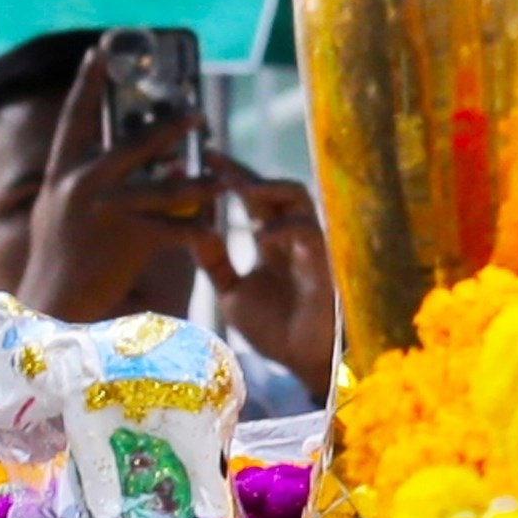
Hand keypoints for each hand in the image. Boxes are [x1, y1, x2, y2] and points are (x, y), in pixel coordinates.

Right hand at [14, 45, 208, 327]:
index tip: (100, 50)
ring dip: (200, 180)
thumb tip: (116, 148)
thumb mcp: (56, 212)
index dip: (87, 82)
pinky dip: (198, 225)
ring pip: (166, 185)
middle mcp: (80, 185)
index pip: (74, 118)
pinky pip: (176, 224)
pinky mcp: (129, 237)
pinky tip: (216, 223)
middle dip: (171, 127)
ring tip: (224, 175)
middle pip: (135, 144)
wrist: (52, 308)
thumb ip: (79, 179)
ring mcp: (105, 209)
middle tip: (198, 111)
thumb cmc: (58, 260)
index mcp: (61, 174)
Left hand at [206, 172, 341, 400]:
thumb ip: (216, 262)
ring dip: (270, 191)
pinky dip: (284, 229)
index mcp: (273, 241)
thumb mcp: (232, 292)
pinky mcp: (323, 263)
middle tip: (216, 164)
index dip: (232, 176)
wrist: (300, 361)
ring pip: (299, 200)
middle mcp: (293, 237)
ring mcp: (310, 247)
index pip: (254, 198)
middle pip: (277, 189)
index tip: (205, 157)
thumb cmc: (273, 329)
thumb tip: (194, 229)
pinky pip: (308, 233)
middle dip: (247, 174)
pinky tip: (261, 236)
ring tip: (241, 190)